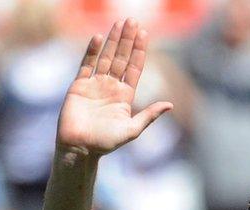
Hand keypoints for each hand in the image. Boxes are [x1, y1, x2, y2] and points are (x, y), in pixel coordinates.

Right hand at [56, 19, 171, 156]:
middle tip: (133, 20)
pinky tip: (98, 37)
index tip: (144, 34)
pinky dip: (91, 51)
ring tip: (119, 23)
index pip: (134, 68)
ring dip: (112, 40)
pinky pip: (86, 64)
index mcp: (125, 96)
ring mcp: (94, 85)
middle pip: (121, 58)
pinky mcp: (79, 86)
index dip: (139, 51)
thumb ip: (149, 115)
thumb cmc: (106, 143)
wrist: (79, 148)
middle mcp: (111, 87)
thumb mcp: (132, 130)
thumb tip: (170, 104)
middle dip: (127, 40)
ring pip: (105, 57)